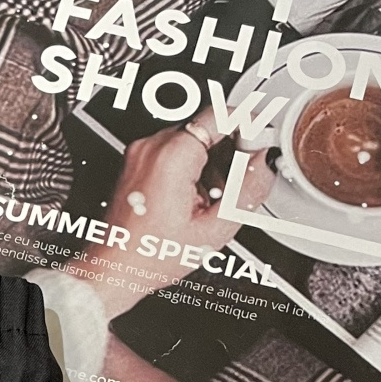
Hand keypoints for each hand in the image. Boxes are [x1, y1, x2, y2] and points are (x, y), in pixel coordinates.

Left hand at [95, 106, 274, 317]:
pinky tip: (192, 198)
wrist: (115, 268)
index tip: (261, 141)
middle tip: (234, 185)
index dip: (249, 125)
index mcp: (172, 156)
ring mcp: (140, 152)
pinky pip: (174, 151)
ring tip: (209, 199)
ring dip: (210, 161)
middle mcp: (151, 146)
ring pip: (192, 139)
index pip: (221, 113)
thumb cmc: (150, 255)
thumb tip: (265, 161)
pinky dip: (191, 168)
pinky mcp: (136, 161)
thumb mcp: (214, 228)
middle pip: (207, 127)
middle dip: (230, 151)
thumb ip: (248, 189)